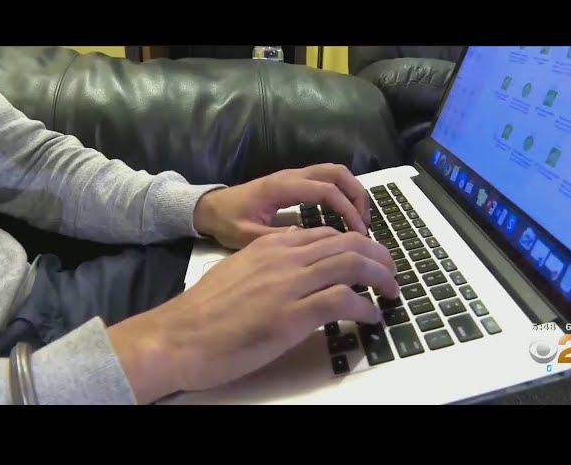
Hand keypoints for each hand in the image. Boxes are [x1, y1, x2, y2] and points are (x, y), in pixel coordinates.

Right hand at [107, 227, 397, 403]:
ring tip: (391, 291)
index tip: (368, 259)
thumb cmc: (205, 311)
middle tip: (391, 273)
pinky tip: (371, 317)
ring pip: (353, 264)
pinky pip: (343, 300)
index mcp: (273, 246)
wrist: (179, 336)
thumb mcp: (239, 272)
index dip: (357, 244)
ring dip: (381, 277)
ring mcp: (290, 284)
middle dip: (379, 255)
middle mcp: (286, 257)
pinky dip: (366, 306)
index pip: (327, 234)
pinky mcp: (292, 314)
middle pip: (349, 243)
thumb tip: (297, 260)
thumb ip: (270, 262)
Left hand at [193, 163, 370, 248]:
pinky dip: (343, 192)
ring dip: (352, 192)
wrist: (210, 208)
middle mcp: (291, 175)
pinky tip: (345, 216)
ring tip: (360, 221)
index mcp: (281, 187)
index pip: (326, 191)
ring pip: (335, 172)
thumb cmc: (228, 222)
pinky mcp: (295, 181)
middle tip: (365, 226)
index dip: (347, 210)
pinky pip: (327, 179)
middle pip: (337, 173)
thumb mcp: (248, 237)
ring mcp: (294, 175)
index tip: (358, 233)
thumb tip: (314, 242)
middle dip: (357, 197)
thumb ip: (278, 239)